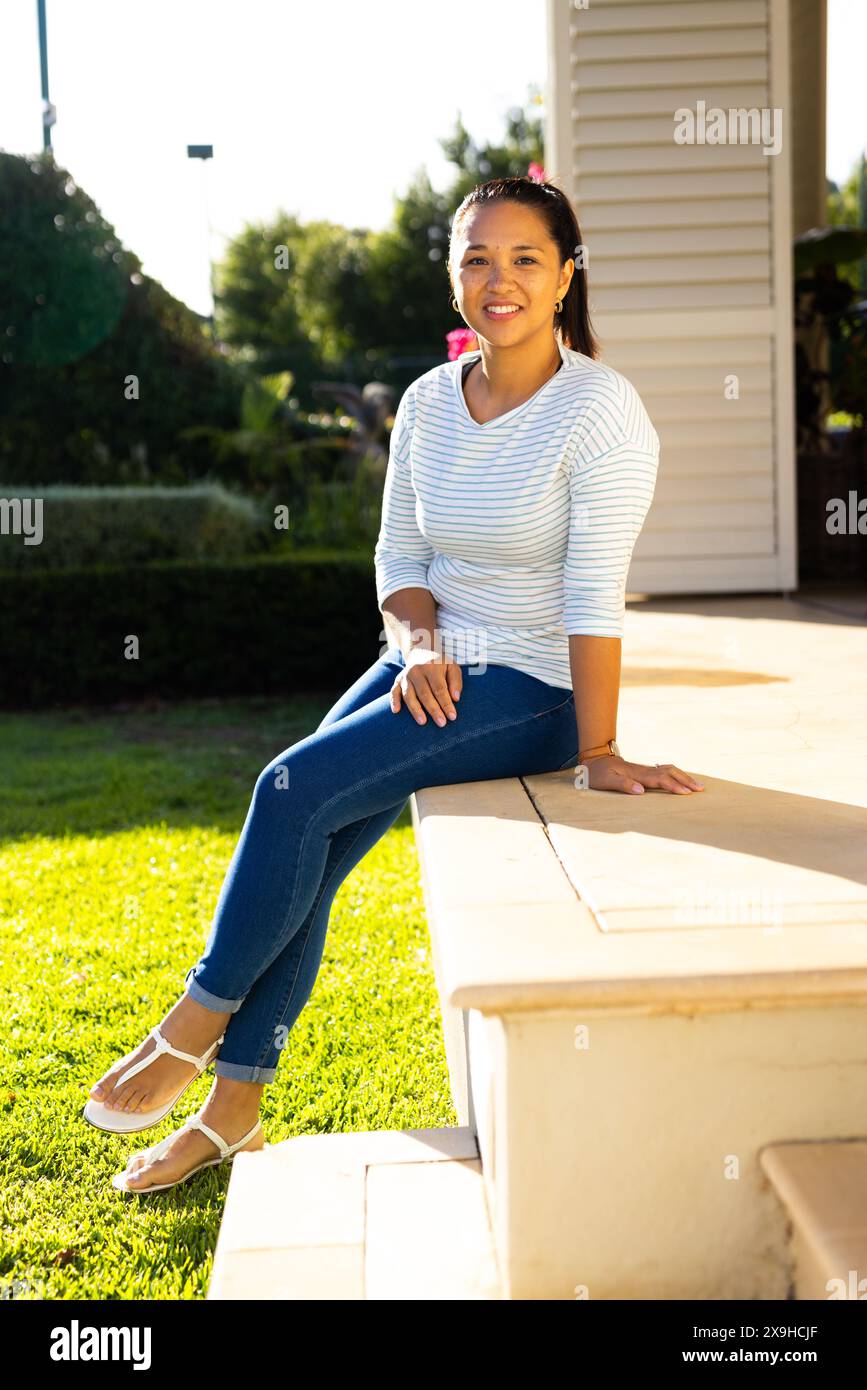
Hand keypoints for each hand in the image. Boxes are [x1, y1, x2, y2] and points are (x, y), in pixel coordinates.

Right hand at [390, 649, 462, 727]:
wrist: (422, 651)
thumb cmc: (441, 664)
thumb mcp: (452, 667)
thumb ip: (456, 681)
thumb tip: (455, 698)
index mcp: (432, 667)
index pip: (440, 689)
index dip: (446, 703)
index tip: (452, 716)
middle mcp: (416, 671)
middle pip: (425, 694)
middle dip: (433, 710)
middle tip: (441, 723)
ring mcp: (406, 676)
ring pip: (409, 695)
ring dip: (415, 710)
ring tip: (423, 722)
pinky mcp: (398, 681)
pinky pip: (393, 691)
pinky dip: (394, 701)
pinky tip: (396, 711)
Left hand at [583, 756, 703, 794]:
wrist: (594, 761)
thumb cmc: (598, 774)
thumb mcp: (605, 781)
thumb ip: (622, 785)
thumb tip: (641, 791)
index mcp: (636, 774)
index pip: (659, 779)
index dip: (673, 786)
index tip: (686, 792)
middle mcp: (643, 770)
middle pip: (669, 772)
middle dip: (685, 780)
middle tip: (700, 789)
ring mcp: (645, 769)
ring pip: (668, 769)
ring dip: (683, 776)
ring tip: (697, 785)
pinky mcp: (644, 771)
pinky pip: (664, 770)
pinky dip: (676, 774)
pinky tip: (682, 779)